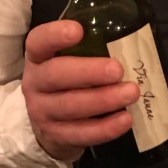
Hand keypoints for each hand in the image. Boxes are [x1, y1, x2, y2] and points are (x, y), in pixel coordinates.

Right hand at [21, 20, 139, 161]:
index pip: (38, 42)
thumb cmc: (67, 81)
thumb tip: (132, 39)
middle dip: (88, 72)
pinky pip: (82, 133)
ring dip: (103, 99)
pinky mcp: (57, 136)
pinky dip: (105, 128)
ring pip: (70, 106)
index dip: (55, 35)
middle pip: (55, 75)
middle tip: (117, 69)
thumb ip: (91, 48)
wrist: (49, 124)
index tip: (78, 30)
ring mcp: (43, 112)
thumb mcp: (69, 60)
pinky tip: (126, 119)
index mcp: (38, 58)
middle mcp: (35, 84)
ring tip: (131, 92)